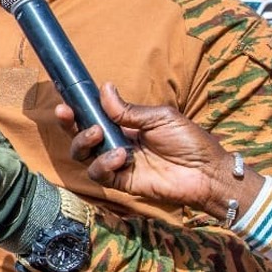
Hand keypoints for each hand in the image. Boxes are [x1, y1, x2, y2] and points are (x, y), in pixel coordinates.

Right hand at [55, 83, 259, 218]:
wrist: (207, 172)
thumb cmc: (189, 141)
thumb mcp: (160, 117)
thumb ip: (129, 110)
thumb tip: (104, 88)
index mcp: (124, 126)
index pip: (93, 117)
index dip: (77, 110)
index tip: (65, 99)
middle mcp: (116, 144)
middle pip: (80, 136)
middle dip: (69, 125)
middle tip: (66, 113)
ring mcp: (117, 164)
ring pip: (83, 156)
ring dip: (84, 142)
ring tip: (98, 134)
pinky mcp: (122, 183)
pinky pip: (99, 175)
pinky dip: (103, 164)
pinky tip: (120, 157)